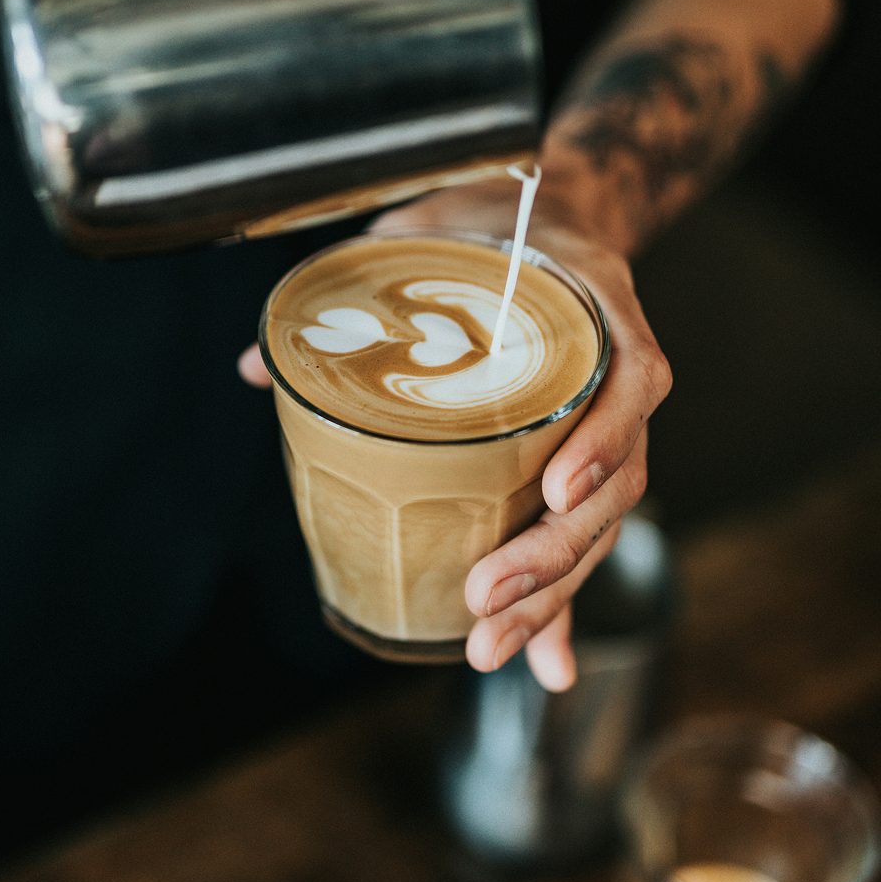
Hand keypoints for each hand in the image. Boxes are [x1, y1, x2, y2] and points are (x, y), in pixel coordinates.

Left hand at [362, 179, 670, 688]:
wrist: (552, 217)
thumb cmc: (492, 226)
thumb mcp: (431, 236)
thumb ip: (360, 291)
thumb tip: (254, 368)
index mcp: (596, 307)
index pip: (627, 378)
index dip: (601, 438)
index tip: (554, 490)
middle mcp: (617, 373)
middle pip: (615, 480)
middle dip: (553, 553)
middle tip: (483, 599)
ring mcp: (607, 422)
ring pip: (600, 522)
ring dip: (551, 593)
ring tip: (489, 646)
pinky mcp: (582, 459)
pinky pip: (580, 534)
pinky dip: (561, 602)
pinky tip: (542, 664)